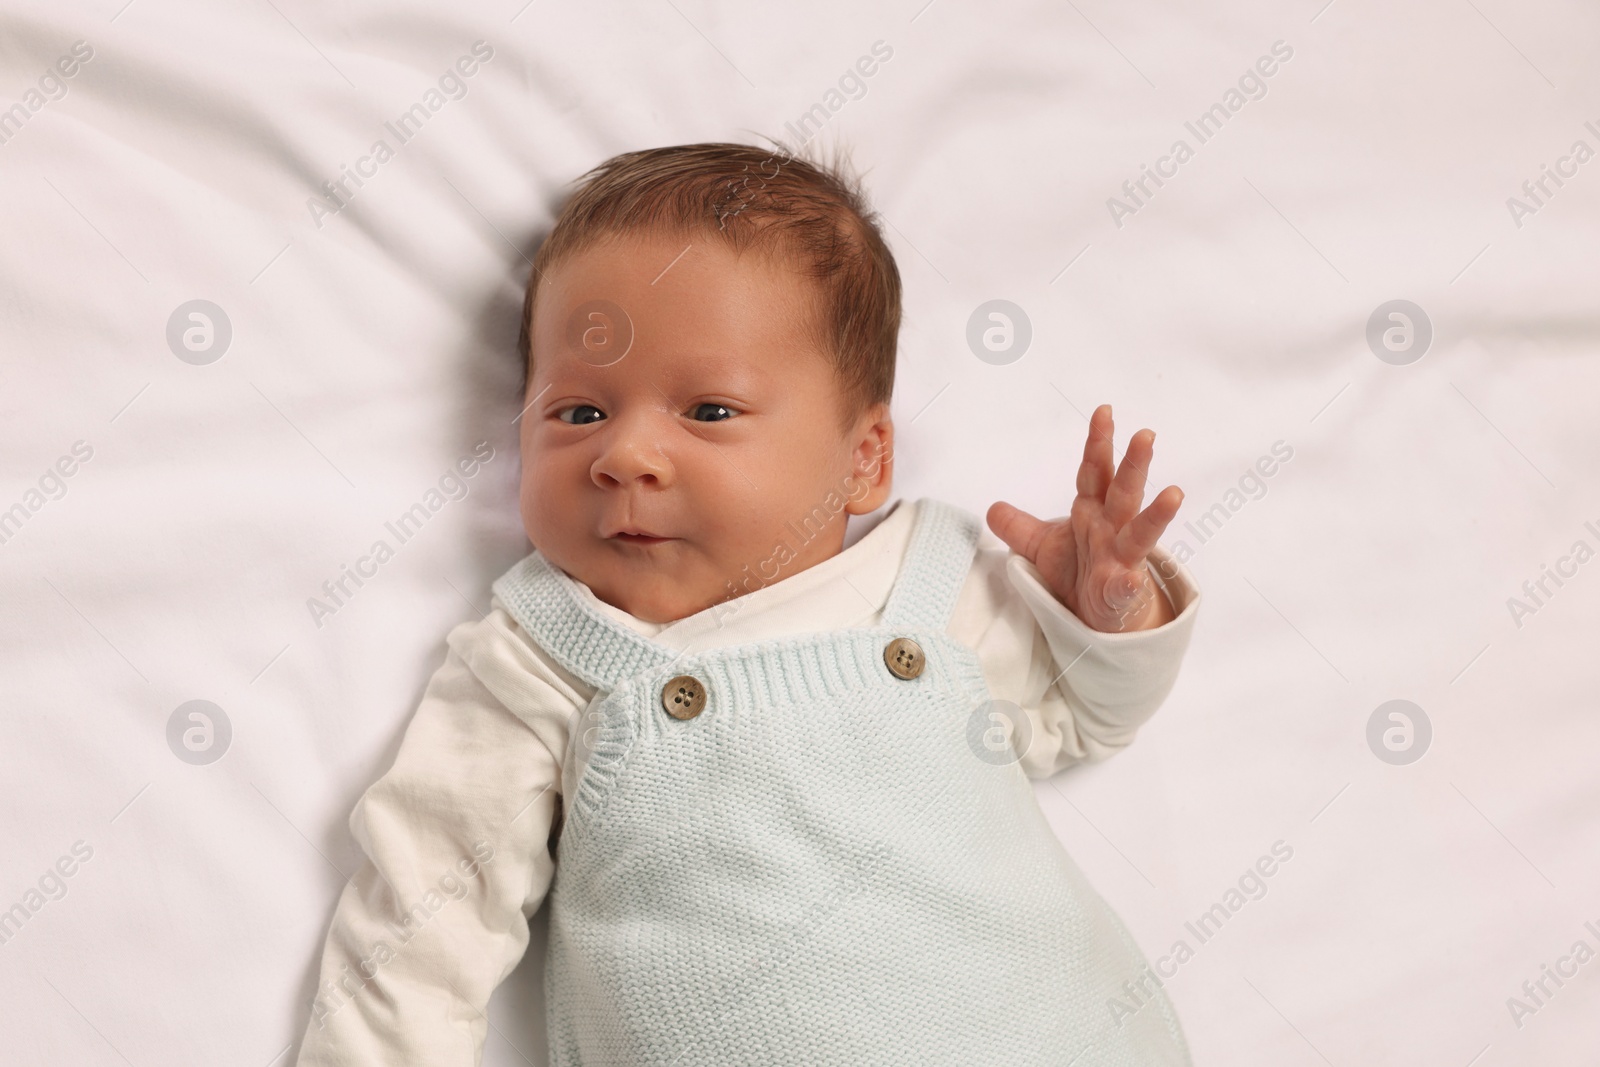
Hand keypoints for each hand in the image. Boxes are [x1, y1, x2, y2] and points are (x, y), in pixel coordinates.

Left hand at [987, 404, 1183, 632]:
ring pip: (1140, 534)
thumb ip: (1020, 527)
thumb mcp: (1042, 548)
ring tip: (1174, 494)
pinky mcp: (1120, 594)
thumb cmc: (1079, 573)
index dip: (1098, 444)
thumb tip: (992, 508)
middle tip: (1146, 435)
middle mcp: (1111, 530)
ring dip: (1156, 515)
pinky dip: (1129, 585)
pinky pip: (1125, 588)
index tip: (1104, 411)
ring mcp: (1120, 560)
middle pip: (1123, 493)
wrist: (1096, 618)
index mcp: (1092, 512)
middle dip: (1133, 465)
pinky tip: (1133, 580)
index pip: (1095, 473)